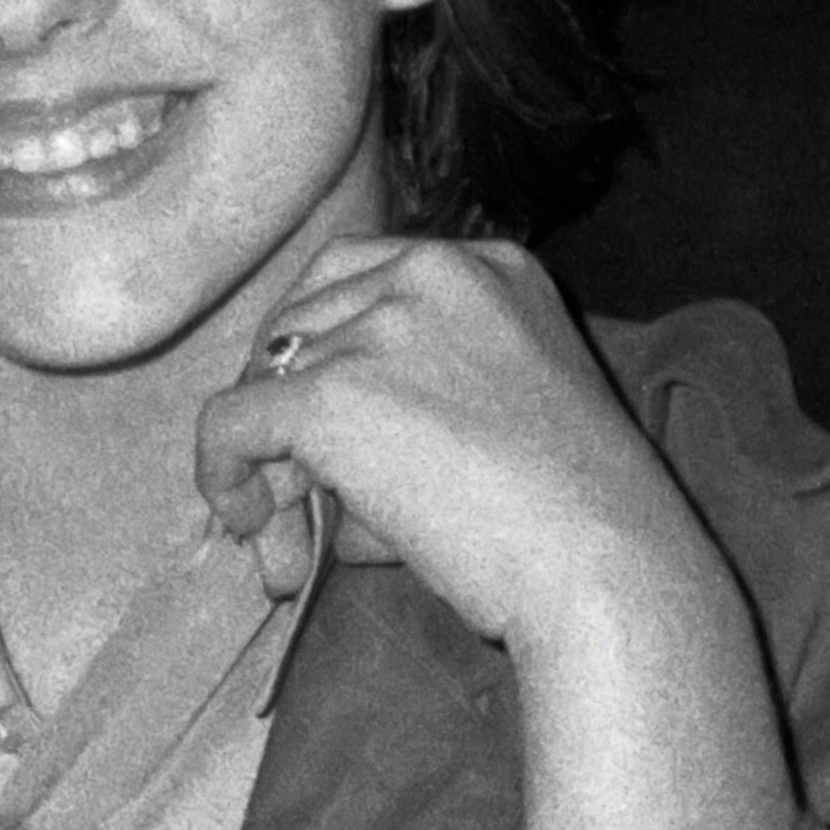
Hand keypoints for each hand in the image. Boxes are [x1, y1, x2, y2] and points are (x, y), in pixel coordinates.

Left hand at [191, 237, 739, 656]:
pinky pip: (231, 424)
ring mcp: (379, 328)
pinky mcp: (330, 395)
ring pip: (267, 380)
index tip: (328, 422)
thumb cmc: (582, 516)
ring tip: (294, 541)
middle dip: (289, 406)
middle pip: (301, 322)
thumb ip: (423, 398)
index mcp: (492, 268)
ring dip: (273, 461)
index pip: (358, 277)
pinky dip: (224, 476)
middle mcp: (432, 273)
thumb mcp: (514, 409)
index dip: (325, 352)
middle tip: (301, 496)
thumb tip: (305, 465)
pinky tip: (254, 528)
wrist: (605, 561)